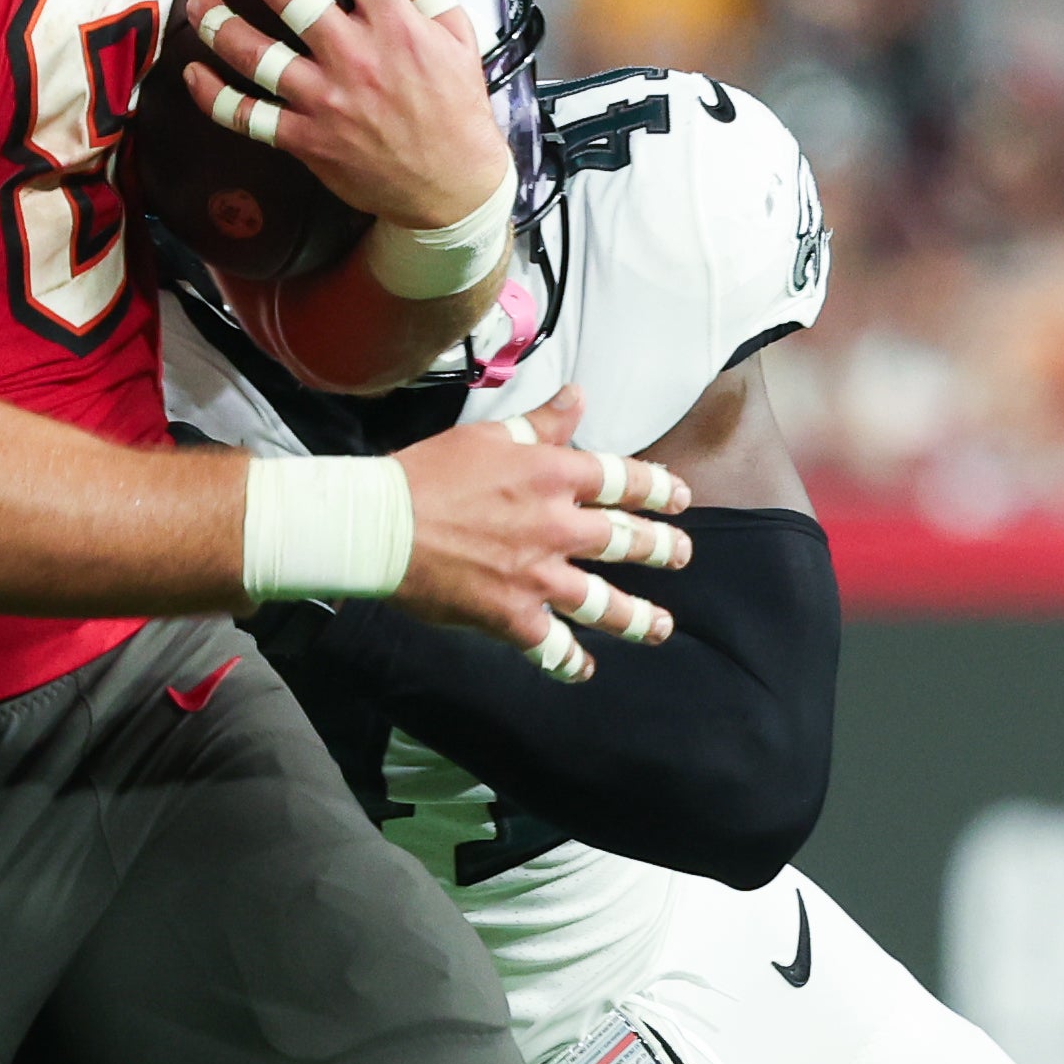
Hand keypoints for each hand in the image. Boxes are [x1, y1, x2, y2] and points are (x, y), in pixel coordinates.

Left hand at [185, 0, 510, 228]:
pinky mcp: (306, 140)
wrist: (452, 187)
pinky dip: (213, 96)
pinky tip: (192, 73)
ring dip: (219, 24)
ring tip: (199, 1)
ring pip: (257, 54)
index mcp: (398, 27)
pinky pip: (247, 115)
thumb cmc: (455, 105)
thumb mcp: (458, 34)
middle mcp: (357, 58)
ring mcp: (326, 101)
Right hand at [387, 388, 693, 681]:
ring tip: (660, 626)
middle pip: (628, 540)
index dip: (658, 489)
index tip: (678, 497)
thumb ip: (541, 422)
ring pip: (607, 603)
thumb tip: (578, 396)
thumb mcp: (489, 435)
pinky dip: (570, 661)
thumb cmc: (427, 474)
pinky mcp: (513, 616)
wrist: (382, 526)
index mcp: (552, 475)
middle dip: (662, 549)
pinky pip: (555, 646)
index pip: (624, 480)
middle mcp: (556, 526)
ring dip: (639, 618)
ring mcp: (539, 576)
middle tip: (681, 554)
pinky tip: (583, 667)